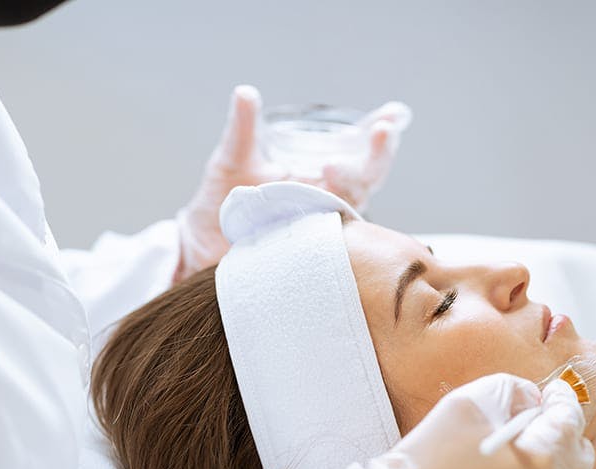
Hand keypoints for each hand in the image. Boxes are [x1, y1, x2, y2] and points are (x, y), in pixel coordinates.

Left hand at [174, 85, 410, 281]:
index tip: (393, 113)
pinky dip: (328, 220)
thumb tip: (245, 92)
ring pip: (351, 205)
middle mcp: (325, 198)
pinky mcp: (305, 248)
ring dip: (350, 182)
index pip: (357, 150)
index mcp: (316, 173)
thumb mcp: (233, 157)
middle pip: (367, 178)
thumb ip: (243, 127)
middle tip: (381, 130)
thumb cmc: (222, 201)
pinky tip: (323, 207)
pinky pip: (329, 238)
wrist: (202, 243)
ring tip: (334, 164)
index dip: (379, 131)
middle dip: (377, 154)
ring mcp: (318, 224)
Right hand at [341, 374, 593, 468]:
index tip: (555, 391)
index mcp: (544, 460)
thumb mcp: (467, 402)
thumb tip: (532, 400)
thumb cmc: (431, 457)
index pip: (570, 421)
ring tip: (515, 452)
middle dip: (562, 434)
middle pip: (578, 458)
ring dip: (548, 465)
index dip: (563, 399)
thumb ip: (511, 390)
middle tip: (537, 420)